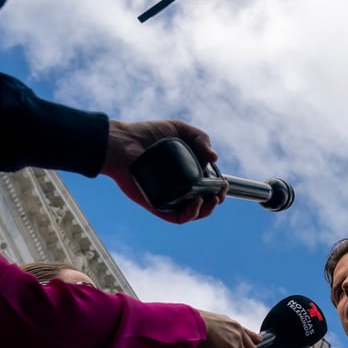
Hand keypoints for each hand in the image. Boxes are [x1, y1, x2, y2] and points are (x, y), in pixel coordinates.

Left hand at [102, 119, 223, 223]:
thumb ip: (200, 138)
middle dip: (217, 200)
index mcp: (185, 172)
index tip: (224, 183)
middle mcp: (178, 187)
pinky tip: (196, 202)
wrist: (122, 143)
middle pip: (204, 202)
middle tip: (220, 192)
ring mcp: (168, 197)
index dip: (219, 188)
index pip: (207, 186)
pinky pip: (177, 217)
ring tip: (212, 199)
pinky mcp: (157, 205)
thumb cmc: (147, 134)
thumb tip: (214, 158)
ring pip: (193, 213)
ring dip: (207, 210)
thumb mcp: (179, 129)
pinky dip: (190, 214)